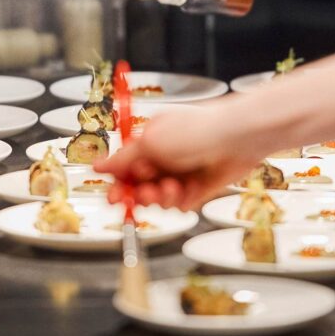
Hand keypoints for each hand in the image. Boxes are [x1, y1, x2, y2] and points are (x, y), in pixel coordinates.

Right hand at [94, 105, 265, 210]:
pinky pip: (179, 205)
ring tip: (169, 187)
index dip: (117, 185)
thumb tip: (97, 165)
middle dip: (139, 194)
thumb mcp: (150, 142)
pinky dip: (179, 201)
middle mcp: (163, 159)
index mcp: (148, 142)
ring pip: (158, 199)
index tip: (113, 198)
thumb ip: (123, 159)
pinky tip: (185, 190)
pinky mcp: (197, 189)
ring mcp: (179, 175)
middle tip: (143, 195)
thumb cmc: (195, 130)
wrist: (237, 138)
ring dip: (160, 197)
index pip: (124, 169)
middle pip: (138, 187)